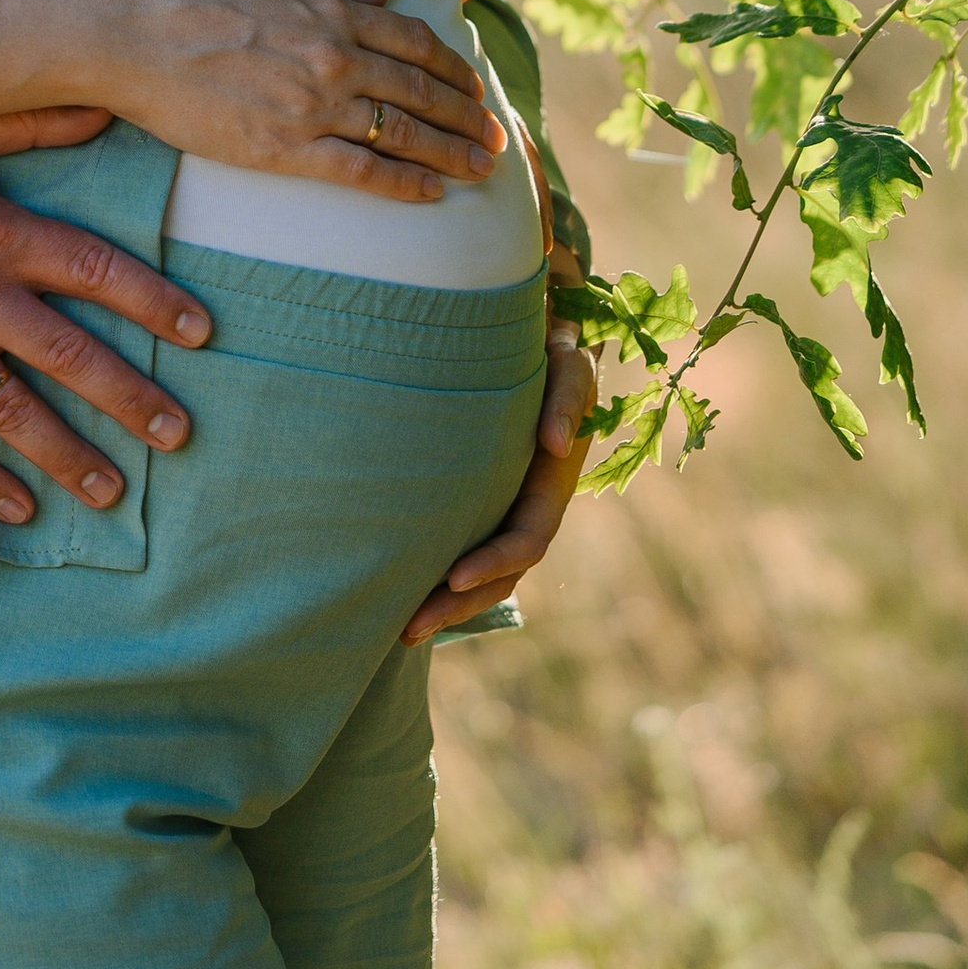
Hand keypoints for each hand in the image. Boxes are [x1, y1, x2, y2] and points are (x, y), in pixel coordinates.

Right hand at [0, 117, 208, 527]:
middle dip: (132, 399)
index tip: (202, 332)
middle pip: (71, 355)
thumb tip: (104, 106)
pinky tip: (17, 512)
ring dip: (68, 456)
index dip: (153, 300)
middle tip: (180, 436)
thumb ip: (26, 120)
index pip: (94, 268)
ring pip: (15, 414)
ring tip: (112, 491)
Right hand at [103, 0, 508, 200]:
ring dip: (451, 152)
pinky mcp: (285, 148)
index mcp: (332, 11)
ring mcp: (314, 104)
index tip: (473, 87)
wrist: (138, 36)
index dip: (452, 68)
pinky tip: (431, 193)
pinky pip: (361, 171)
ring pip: (403, 133)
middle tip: (495, 138)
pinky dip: (404, 183)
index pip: (414, 42)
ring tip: (481, 168)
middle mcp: (335, 57)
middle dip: (465, 116)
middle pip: (420, 90)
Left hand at [400, 239, 597, 645]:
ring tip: (398, 627)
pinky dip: (439, 576)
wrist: (536, 341)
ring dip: (447, 604)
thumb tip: (558, 446)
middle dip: (458, 603)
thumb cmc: (550, 348)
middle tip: (406, 627)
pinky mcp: (482, 501)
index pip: (527, 538)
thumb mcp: (570, 361)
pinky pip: (464, 548)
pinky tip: (397, 591)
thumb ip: (569, 395)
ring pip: (483, 573)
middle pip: (502, 574)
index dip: (493, 561)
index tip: (450, 577)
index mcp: (554, 482)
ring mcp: (508, 507)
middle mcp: (531, 505)